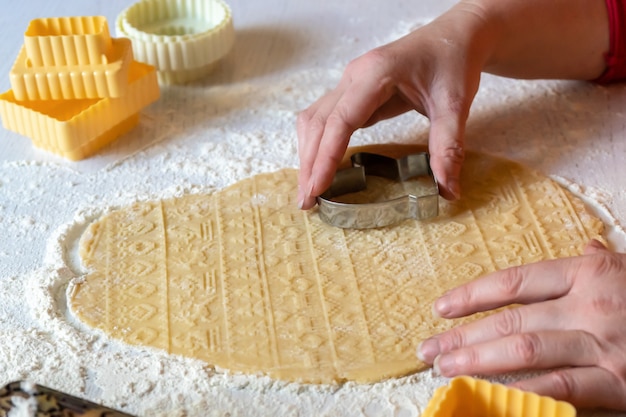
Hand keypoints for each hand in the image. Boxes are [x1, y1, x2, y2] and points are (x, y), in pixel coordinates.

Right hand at [296, 4, 492, 208]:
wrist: (455, 36)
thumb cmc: (453, 62)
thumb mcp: (455, 105)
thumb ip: (449, 147)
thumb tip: (448, 191)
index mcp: (376, 73)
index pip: (341, 121)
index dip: (325, 157)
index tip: (316, 188)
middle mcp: (354, 76)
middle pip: (318, 123)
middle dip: (309, 163)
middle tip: (306, 201)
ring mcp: (350, 82)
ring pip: (314, 120)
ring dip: (308, 155)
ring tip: (310, 190)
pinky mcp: (353, 92)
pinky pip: (326, 119)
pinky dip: (319, 144)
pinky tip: (321, 167)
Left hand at [417, 240, 625, 409]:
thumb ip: (602, 262)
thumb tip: (585, 246)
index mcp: (589, 273)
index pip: (514, 282)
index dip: (471, 295)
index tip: (439, 308)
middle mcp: (591, 304)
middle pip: (509, 320)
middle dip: (462, 336)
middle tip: (428, 349)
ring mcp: (603, 344)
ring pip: (524, 351)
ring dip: (477, 362)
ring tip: (445, 369)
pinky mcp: (617, 382)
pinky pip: (558, 389)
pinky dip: (520, 394)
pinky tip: (489, 395)